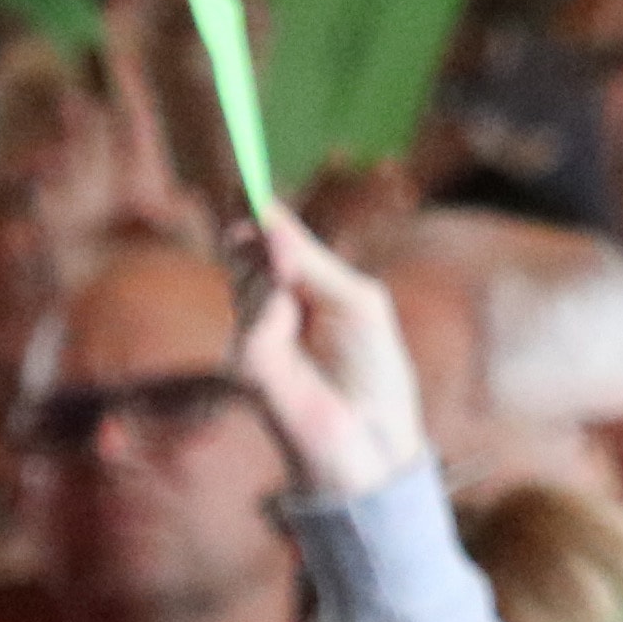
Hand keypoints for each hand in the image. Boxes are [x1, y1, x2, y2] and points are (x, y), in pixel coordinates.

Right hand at [234, 206, 432, 504]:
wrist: (377, 442)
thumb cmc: (374, 372)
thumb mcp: (355, 300)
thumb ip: (313, 261)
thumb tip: (270, 218)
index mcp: (296, 288)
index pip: (264, 239)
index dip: (254, 211)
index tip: (245, 179)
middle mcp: (267, 308)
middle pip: (246, 249)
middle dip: (262, 235)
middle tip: (275, 230)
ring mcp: (253, 338)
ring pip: (247, 280)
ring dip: (275, 274)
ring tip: (302, 297)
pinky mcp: (247, 369)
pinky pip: (251, 323)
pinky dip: (272, 312)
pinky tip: (291, 321)